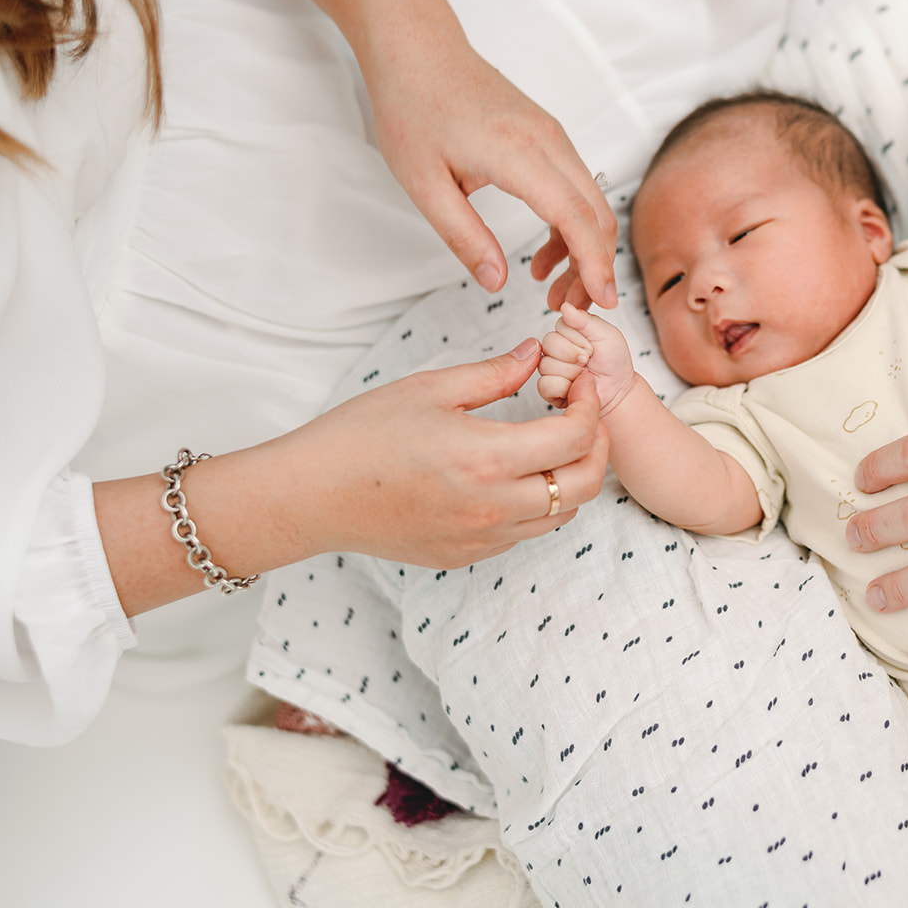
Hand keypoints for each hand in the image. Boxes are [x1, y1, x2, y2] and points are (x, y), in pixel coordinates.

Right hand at [254, 340, 609, 569]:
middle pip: (584, 485)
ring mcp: (482, 538)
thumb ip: (494, 373)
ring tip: (553, 442)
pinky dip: (539, 503)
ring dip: (571, 477)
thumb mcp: (431, 389)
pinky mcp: (468, 555)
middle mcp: (493, 507)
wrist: (311, 496)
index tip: (581, 384)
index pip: (576, 438)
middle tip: (583, 414)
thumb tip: (536, 352)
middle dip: (597, 445)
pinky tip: (517, 472)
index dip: (591, 405)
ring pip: (561, 515)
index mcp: (487, 459)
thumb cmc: (362, 434)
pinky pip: (526, 532)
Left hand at [367, 38, 618, 309]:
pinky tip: (543, 256)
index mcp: (518, 153)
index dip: (593, 264)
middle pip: (597, 214)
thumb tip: (497, 282)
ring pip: (592, 202)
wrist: (417, 47)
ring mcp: (554, 135)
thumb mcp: (423, 185)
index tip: (599, 302)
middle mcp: (548, 141)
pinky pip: (577, 187)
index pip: (576, 217)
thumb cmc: (413, 107)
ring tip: (553, 289)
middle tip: (572, 310)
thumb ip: (463, 236)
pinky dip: (572, 226)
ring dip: (585, 249)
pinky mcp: (549, 136)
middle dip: (595, 267)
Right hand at [537, 304, 636, 412]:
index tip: (593, 346)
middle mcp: (557, 348)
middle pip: (549, 344)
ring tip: (584, 373)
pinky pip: (545, 384)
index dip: (578, 338)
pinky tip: (575, 385)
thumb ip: (585, 320)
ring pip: (546, 365)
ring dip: (572, 372)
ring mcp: (551, 367)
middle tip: (588, 360)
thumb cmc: (614, 361)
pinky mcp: (548, 388)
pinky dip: (565, 387)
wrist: (619, 389)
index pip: (559, 326)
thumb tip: (566, 306)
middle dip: (574, 354)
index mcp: (569, 332)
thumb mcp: (606, 334)